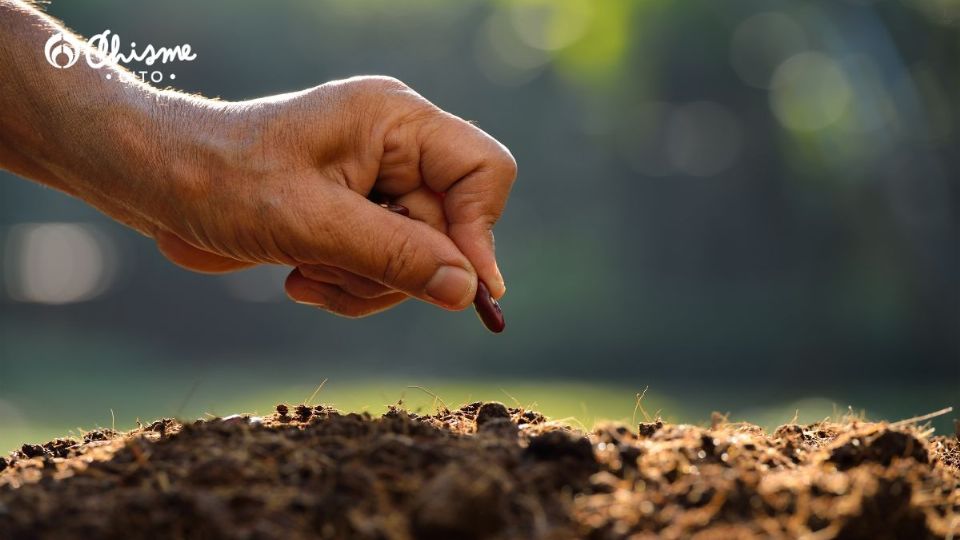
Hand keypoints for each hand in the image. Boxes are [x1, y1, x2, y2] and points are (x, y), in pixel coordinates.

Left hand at [153, 76, 516, 316]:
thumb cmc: (223, 182)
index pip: (485, 170)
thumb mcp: (312, 224)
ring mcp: (379, 180)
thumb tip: (468, 291)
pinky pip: (386, 267)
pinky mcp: (358, 212)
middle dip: (394, 268)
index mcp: (396, 120)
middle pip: (451, 229)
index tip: (456, 287)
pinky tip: (300, 276)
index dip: (478, 231)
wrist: (158, 180)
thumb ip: (395, 256)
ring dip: (364, 283)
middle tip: (334, 270)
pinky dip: (349, 285)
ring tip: (305, 272)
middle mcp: (397, 145)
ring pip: (420, 258)